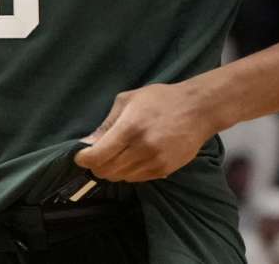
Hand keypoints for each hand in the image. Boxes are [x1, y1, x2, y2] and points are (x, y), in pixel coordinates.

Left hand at [73, 82, 216, 181]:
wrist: (197, 109)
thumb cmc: (160, 99)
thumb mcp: (128, 100)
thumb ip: (107, 123)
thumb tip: (88, 143)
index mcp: (130, 128)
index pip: (98, 156)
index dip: (84, 159)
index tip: (81, 156)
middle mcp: (141, 148)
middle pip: (107, 170)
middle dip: (96, 166)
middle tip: (97, 156)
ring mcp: (154, 162)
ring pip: (121, 178)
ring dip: (112, 170)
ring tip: (116, 156)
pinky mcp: (164, 170)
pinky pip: (137, 179)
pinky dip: (128, 173)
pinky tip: (132, 159)